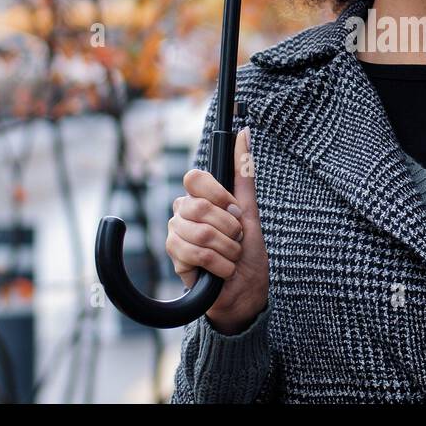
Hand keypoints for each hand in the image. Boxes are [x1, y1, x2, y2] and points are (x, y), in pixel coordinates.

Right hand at [166, 127, 268, 334]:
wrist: (244, 293)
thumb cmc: (248, 254)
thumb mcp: (251, 213)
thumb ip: (244, 175)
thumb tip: (246, 132)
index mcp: (203, 198)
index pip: (195, 178)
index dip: (219, 196)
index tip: (236, 213)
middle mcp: (185, 212)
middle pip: (198, 206)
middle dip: (229, 228)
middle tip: (237, 240)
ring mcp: (177, 233)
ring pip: (199, 232)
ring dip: (227, 250)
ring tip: (231, 258)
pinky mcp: (174, 256)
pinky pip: (194, 252)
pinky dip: (218, 264)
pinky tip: (221, 271)